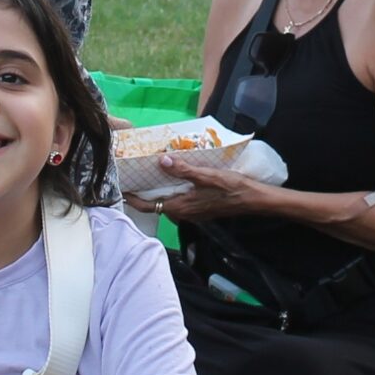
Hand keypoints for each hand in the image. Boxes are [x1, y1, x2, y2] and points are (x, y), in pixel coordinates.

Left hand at [125, 154, 263, 222]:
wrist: (252, 199)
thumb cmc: (230, 188)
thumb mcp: (206, 176)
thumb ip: (183, 170)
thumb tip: (162, 161)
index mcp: (180, 207)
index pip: (148, 206)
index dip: (133, 199)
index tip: (122, 188)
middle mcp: (183, 213)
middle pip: (156, 204)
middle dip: (144, 192)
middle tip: (135, 176)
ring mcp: (192, 212)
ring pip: (168, 202)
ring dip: (158, 191)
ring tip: (152, 174)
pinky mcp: (200, 209)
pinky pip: (179, 201)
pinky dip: (171, 191)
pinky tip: (174, 178)